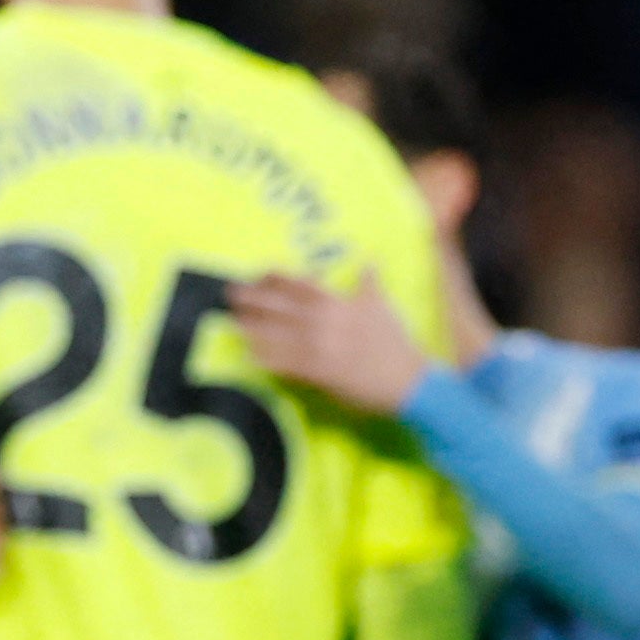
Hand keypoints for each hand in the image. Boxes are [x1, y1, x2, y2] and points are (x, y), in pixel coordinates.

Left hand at [233, 269, 436, 412]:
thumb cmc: (396, 342)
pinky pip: (284, 364)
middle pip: (279, 306)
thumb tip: (370, 259)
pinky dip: (266, 359)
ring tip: (233, 322)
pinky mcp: (318, 373)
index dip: (275, 276)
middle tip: (231, 293)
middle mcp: (324, 321)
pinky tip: (249, 356)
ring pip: (276, 334)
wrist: (408, 381)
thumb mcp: (383, 306)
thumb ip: (370, 283)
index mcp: (338, 302)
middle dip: (253, 298)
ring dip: (252, 327)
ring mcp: (319, 347)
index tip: (258, 271)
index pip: (299, 283)